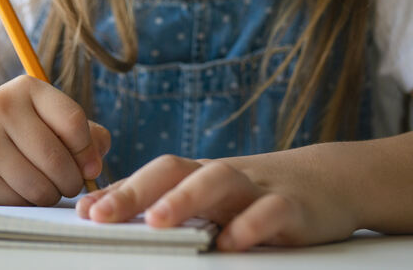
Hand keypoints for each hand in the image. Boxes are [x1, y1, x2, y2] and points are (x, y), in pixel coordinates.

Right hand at [0, 75, 109, 204]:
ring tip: (47, 189)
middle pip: (56, 158)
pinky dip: (26, 204)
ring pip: (39, 185)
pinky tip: (21, 191)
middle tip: (69, 185)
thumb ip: (85, 135)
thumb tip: (94, 162)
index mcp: (27, 87)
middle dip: (71, 181)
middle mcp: (1, 105)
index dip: (88, 151)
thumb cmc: (20, 135)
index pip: (73, 121)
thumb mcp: (50, 122)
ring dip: (51, 196)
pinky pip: (17, 201)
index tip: (89, 166)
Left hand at [75, 154, 357, 250]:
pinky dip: (251, 225)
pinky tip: (231, 243)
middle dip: (135, 191)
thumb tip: (103, 211)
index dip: (117, 189)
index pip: (151, 174)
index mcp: (197, 174)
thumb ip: (167, 203)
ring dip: (185, 199)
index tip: (82, 211)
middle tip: (102, 214)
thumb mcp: (212, 196)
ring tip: (158, 222)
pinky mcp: (293, 205)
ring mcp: (257, 187)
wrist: (330, 180)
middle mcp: (221, 175)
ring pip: (218, 181)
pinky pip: (271, 211)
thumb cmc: (257, 194)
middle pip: (174, 169)